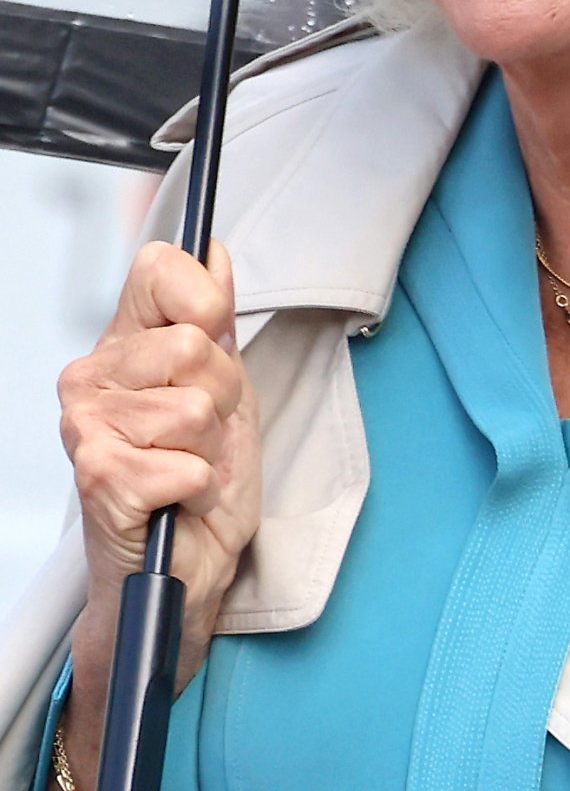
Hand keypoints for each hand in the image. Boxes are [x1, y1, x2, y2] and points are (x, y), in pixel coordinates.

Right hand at [57, 240, 260, 785]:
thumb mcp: (229, 386)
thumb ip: (218, 318)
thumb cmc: (202, 478)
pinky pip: (185, 463)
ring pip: (194, 407)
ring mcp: (87, 427)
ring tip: (191, 465)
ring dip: (211, 446)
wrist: (186, 569)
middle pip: (192, 343)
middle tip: (206, 431)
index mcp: (123, 343)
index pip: (158, 268)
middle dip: (222, 393)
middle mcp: (91, 378)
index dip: (205, 300)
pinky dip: (200, 486)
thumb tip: (216, 253)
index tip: (214, 340)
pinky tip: (181, 498)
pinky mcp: (99, 479)